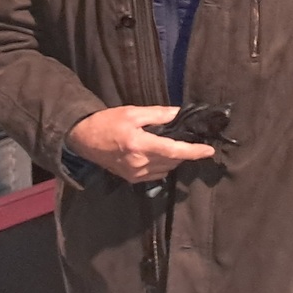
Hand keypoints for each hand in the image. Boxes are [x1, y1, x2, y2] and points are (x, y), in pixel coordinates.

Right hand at [66, 105, 214, 184]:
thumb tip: (179, 113)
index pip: (174, 151)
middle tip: (189, 139)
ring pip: (167, 168)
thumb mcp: (133, 112)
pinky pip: (157, 174)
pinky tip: (161, 154)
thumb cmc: (107, 122)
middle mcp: (139, 163)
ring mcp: (135, 174)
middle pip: (173, 160)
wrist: (83, 139)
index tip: (209, 151)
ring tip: (174, 145)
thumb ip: (159, 114)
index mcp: (140, 145)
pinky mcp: (132, 179)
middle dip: (185, 151)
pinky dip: (164, 165)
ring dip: (175, 159)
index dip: (194, 152)